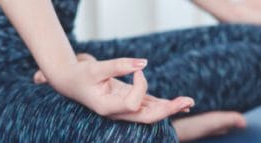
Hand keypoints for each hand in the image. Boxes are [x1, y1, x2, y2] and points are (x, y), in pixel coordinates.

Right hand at [39, 53, 194, 123]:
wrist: (70, 82)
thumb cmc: (81, 75)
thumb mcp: (96, 67)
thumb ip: (119, 65)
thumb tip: (143, 63)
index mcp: (106, 107)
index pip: (132, 103)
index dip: (141, 86)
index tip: (138, 70)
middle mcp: (117, 113)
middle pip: (147, 117)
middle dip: (167, 109)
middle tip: (186, 102)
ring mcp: (124, 110)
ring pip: (151, 113)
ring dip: (170, 108)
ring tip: (189, 102)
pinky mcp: (129, 103)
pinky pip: (150, 106)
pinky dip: (164, 104)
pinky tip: (182, 104)